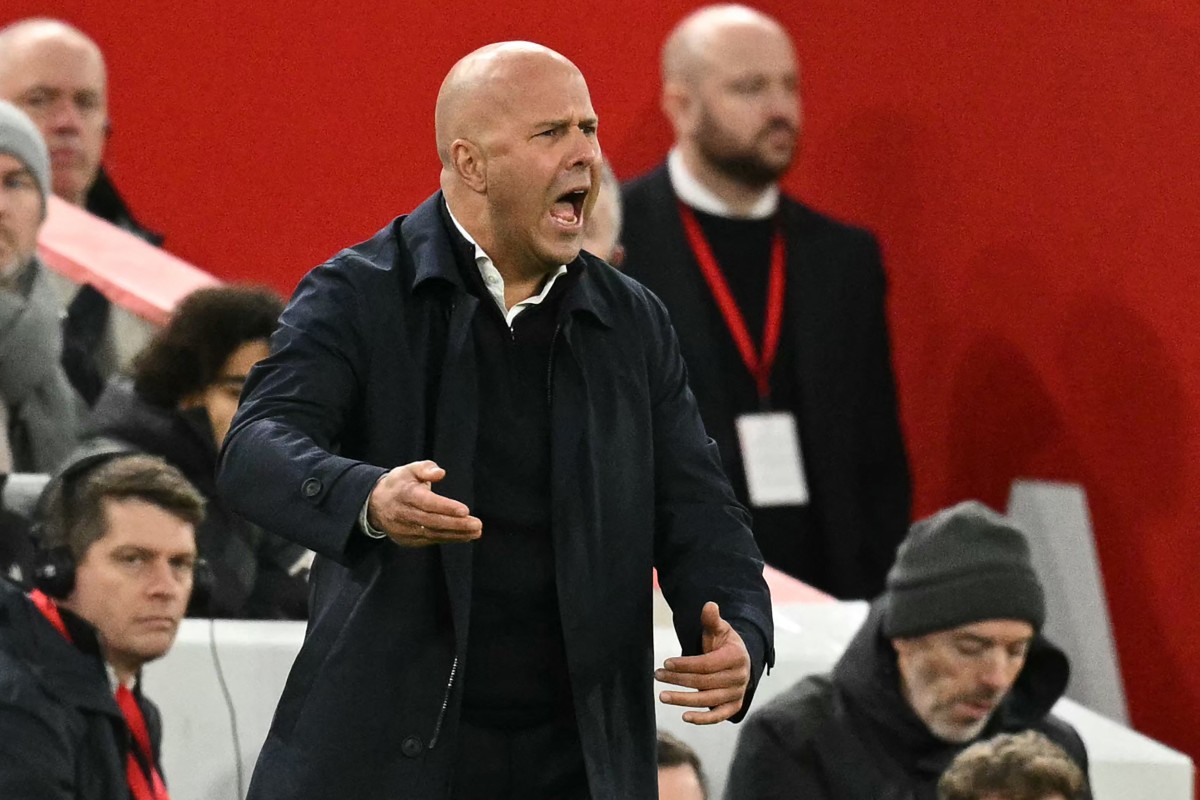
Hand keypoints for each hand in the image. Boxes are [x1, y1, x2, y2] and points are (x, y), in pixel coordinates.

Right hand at [366, 461, 481, 546]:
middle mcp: (404, 514)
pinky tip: (464, 536)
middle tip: (477, 524)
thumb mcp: (409, 470)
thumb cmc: (399, 484)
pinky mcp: (407, 540)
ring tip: (475, 532)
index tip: (465, 510)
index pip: (427, 502)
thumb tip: (440, 473)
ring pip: (433, 534)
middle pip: (433, 521)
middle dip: (456, 524)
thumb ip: (425, 468)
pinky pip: (430, 540)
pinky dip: (448, 538)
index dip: (446, 507)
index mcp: (405, 494)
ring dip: (456, 534)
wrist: (376, 504)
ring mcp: (404, 530)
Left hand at [655, 601, 750, 723]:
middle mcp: (739, 678)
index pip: (706, 664)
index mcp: (736, 657)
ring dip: (683, 700)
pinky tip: (685, 717)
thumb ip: (712, 620)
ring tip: (662, 696)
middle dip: (678, 680)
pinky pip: (718, 716)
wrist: (739, 660)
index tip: (666, 663)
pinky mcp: (733, 707)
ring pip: (707, 700)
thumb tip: (709, 605)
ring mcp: (737, 694)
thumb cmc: (724, 643)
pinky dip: (703, 719)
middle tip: (657, 675)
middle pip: (704, 682)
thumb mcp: (719, 629)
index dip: (685, 664)